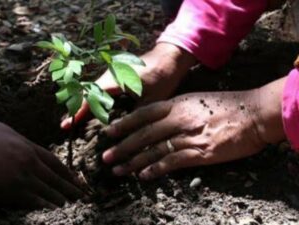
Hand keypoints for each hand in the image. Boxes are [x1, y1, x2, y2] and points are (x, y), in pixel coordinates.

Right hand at [0, 121, 83, 208]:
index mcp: (29, 147)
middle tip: (80, 195)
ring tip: (69, 203)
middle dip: (69, 187)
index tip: (74, 178)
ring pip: (47, 190)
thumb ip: (19, 140)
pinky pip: (32, 200)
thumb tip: (22, 144)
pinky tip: (53, 209)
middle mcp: (30, 163)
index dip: (66, 172)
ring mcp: (22, 177)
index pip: (54, 162)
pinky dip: (44, 205)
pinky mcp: (10, 191)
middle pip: (54, 178)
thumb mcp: (6, 130)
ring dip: (59, 198)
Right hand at [61, 43, 196, 128]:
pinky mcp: (115, 73)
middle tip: (66, 126)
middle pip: (87, 92)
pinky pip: (99, 87)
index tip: (67, 125)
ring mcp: (111, 72)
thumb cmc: (163, 76)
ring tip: (74, 120)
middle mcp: (109, 73)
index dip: (78, 112)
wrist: (170, 56)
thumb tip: (122, 134)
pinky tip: (91, 109)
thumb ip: (135, 116)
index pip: (90, 97)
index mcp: (115, 79)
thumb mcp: (151, 100)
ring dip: (84, 104)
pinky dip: (93, 98)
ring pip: (92, 89)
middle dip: (77, 109)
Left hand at [102, 77, 286, 179]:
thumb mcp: (195, 99)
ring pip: (153, 151)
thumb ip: (175, 108)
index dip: (123, 124)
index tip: (108, 133)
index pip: (143, 114)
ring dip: (133, 162)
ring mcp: (187, 136)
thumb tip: (157, 119)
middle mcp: (178, 119)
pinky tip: (143, 176)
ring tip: (118, 170)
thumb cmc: (226, 105)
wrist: (253, 113)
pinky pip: (171, 162)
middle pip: (143, 135)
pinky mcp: (199, 153)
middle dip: (122, 147)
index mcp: (176, 104)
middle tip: (106, 157)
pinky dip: (155, 170)